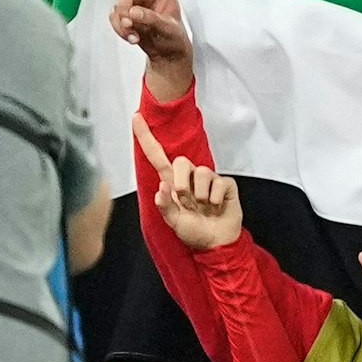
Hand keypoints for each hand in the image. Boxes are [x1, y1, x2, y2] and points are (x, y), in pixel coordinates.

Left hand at [132, 114, 241, 250]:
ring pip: (201, 172)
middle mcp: (190, 178)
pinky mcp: (226, 184)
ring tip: (205, 207)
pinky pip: (219, 183)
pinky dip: (216, 199)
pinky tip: (217, 207)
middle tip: (187, 202)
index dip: (146, 137)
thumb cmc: (194, 231)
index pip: (157, 157)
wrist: (217, 243)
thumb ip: (164, 206)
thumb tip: (162, 188)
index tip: (136, 118)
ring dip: (200, 195)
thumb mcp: (174, 223)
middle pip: (181, 161)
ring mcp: (209, 179)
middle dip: (182, 183)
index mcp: (173, 183)